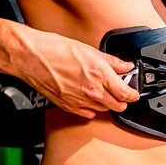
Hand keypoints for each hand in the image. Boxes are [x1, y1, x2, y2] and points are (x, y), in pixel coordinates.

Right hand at [18, 29, 139, 118]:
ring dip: (107, 104)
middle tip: (121, 93)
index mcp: (100, 75)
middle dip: (123, 100)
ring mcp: (80, 101)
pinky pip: (87, 114)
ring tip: (104, 93)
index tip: (134, 92)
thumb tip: (126, 66)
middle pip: (118, 106)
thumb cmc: (56, 50)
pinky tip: (89, 99)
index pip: (127, 93)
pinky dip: (92, 109)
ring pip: (104, 110)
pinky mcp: (68, 107)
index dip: (134, 94)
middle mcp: (92, 91)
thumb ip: (112, 62)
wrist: (32, 57)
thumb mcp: (90, 51)